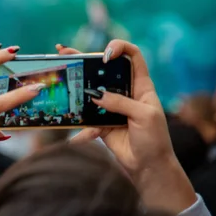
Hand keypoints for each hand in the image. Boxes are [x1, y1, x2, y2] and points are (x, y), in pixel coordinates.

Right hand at [58, 41, 196, 213]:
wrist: (148, 167)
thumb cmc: (155, 139)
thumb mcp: (144, 116)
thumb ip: (121, 103)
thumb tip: (96, 95)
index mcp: (140, 85)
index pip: (132, 56)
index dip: (120, 48)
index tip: (105, 54)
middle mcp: (124, 92)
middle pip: (104, 69)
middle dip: (85, 58)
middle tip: (65, 52)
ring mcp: (110, 106)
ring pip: (90, 90)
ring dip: (75, 84)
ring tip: (59, 75)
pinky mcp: (100, 121)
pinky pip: (85, 117)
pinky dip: (79, 124)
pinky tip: (73, 131)